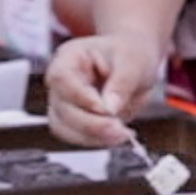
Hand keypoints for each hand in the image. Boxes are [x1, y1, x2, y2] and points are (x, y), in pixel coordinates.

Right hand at [45, 33, 162, 143]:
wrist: (135, 64)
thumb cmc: (130, 54)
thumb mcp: (134, 61)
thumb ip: (122, 83)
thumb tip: (110, 108)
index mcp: (70, 57)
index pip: (62, 78)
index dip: (80, 96)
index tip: (105, 109)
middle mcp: (61, 81)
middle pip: (62, 108)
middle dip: (91, 123)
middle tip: (119, 130)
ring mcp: (64, 102)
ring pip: (64, 128)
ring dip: (93, 136)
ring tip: (122, 134)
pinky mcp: (73, 120)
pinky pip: (76, 136)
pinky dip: (96, 140)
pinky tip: (117, 136)